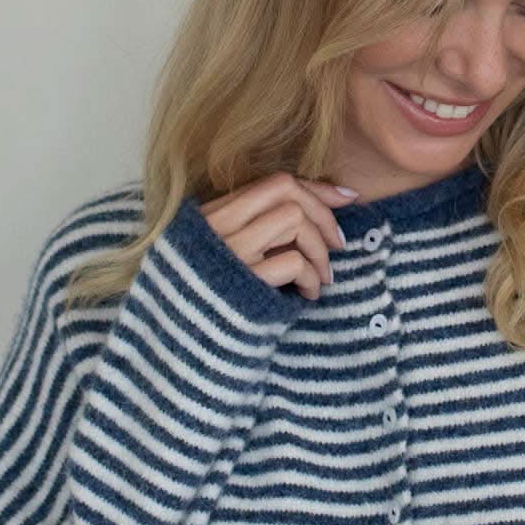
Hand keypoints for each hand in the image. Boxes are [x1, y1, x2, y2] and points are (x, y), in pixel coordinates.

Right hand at [197, 171, 356, 303]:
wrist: (178, 342)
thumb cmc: (208, 300)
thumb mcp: (219, 253)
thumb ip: (251, 229)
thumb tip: (311, 213)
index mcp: (213, 213)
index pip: (273, 182)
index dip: (315, 188)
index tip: (345, 198)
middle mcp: (218, 225)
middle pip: (287, 191)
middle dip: (324, 214)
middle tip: (338, 243)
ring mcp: (229, 252)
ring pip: (293, 219)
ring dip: (319, 250)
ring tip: (322, 277)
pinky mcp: (243, 282)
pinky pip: (294, 262)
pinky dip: (311, 278)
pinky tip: (308, 295)